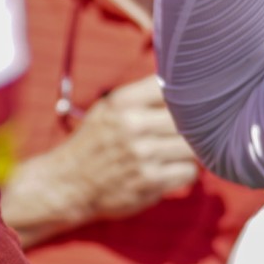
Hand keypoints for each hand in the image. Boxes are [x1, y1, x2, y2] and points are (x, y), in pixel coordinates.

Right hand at [69, 75, 199, 218]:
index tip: (194, 100)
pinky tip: (170, 169)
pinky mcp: (149, 182)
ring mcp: (142, 154)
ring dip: (191, 150)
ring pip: (193, 146)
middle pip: (191, 118)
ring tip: (177, 150)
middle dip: (196, 125)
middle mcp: (133, 125)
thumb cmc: (97, 141)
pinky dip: (184, 172)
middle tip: (194, 130)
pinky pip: (189, 172)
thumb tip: (187, 79)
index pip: (172, 86)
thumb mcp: (110, 108)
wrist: (68, 184)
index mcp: (124, 102)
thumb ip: (144, 93)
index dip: (189, 94)